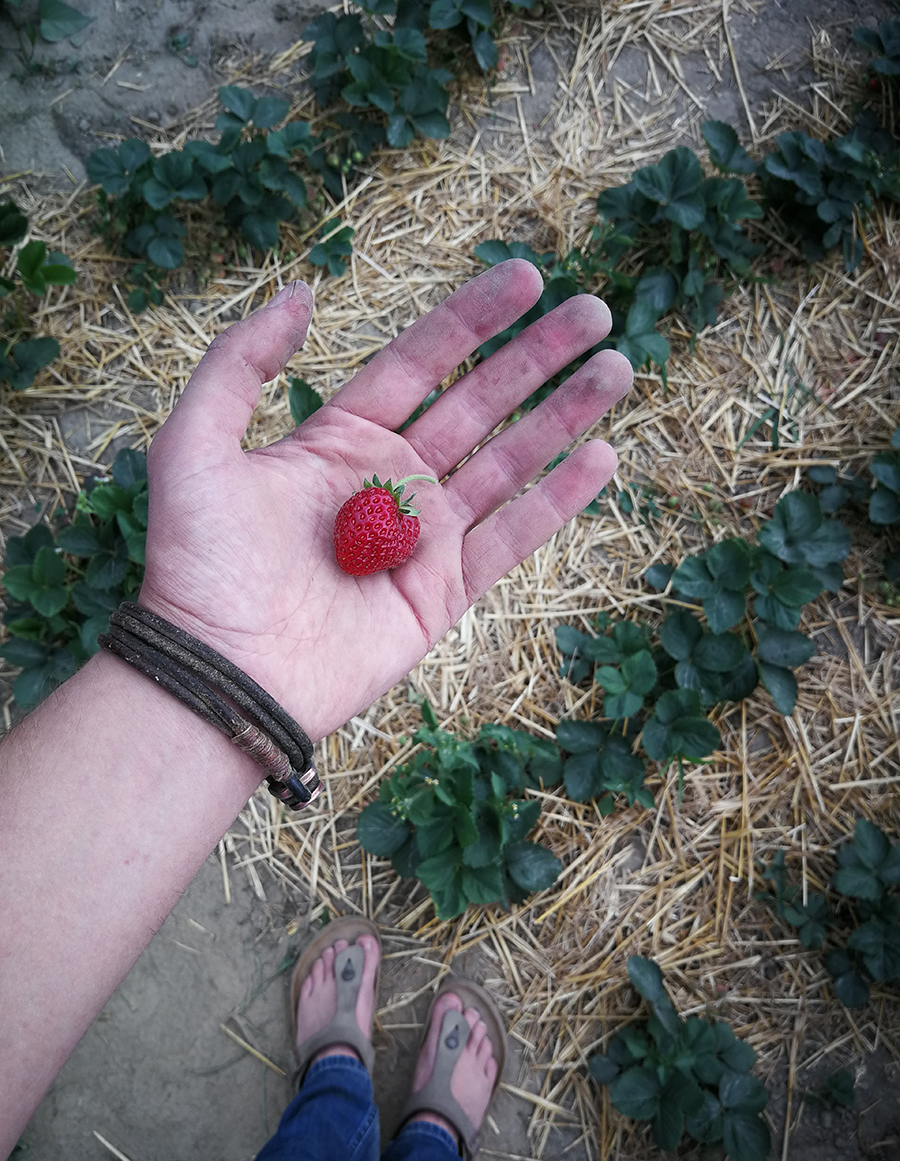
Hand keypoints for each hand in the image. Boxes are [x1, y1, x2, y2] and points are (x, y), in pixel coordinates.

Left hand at [138, 260, 632, 740]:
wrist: (223, 672)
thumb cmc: (198, 564)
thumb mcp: (195, 444)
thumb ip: (239, 364)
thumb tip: (301, 294)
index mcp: (340, 440)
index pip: (421, 363)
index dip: (473, 319)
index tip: (527, 276)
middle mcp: (391, 481)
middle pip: (480, 404)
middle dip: (538, 357)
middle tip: (594, 310)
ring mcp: (423, 537)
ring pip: (510, 462)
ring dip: (564, 414)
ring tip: (618, 367)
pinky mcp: (446, 592)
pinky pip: (514, 536)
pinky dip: (559, 498)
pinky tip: (602, 455)